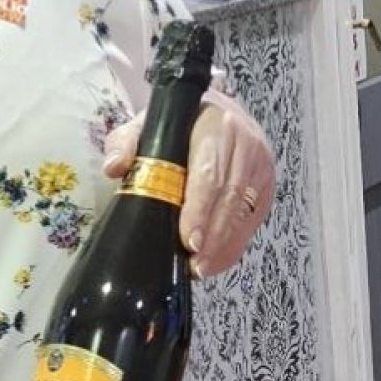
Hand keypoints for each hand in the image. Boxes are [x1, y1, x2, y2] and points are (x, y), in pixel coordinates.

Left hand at [103, 86, 275, 276]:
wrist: (217, 113)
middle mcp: (246, 144)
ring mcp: (260, 167)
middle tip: (194, 264)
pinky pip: (251, 222)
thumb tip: (114, 167)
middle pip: (230, 198)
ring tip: (200, 268)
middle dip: (212, 235)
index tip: (188, 239)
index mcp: (217, 125)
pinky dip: (232, 246)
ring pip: (243, 213)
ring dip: (222, 245)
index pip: (210, 173)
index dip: (200, 209)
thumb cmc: (179, 125)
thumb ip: (125, 143)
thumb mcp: (147, 125)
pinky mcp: (265, 187)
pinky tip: (213, 261)